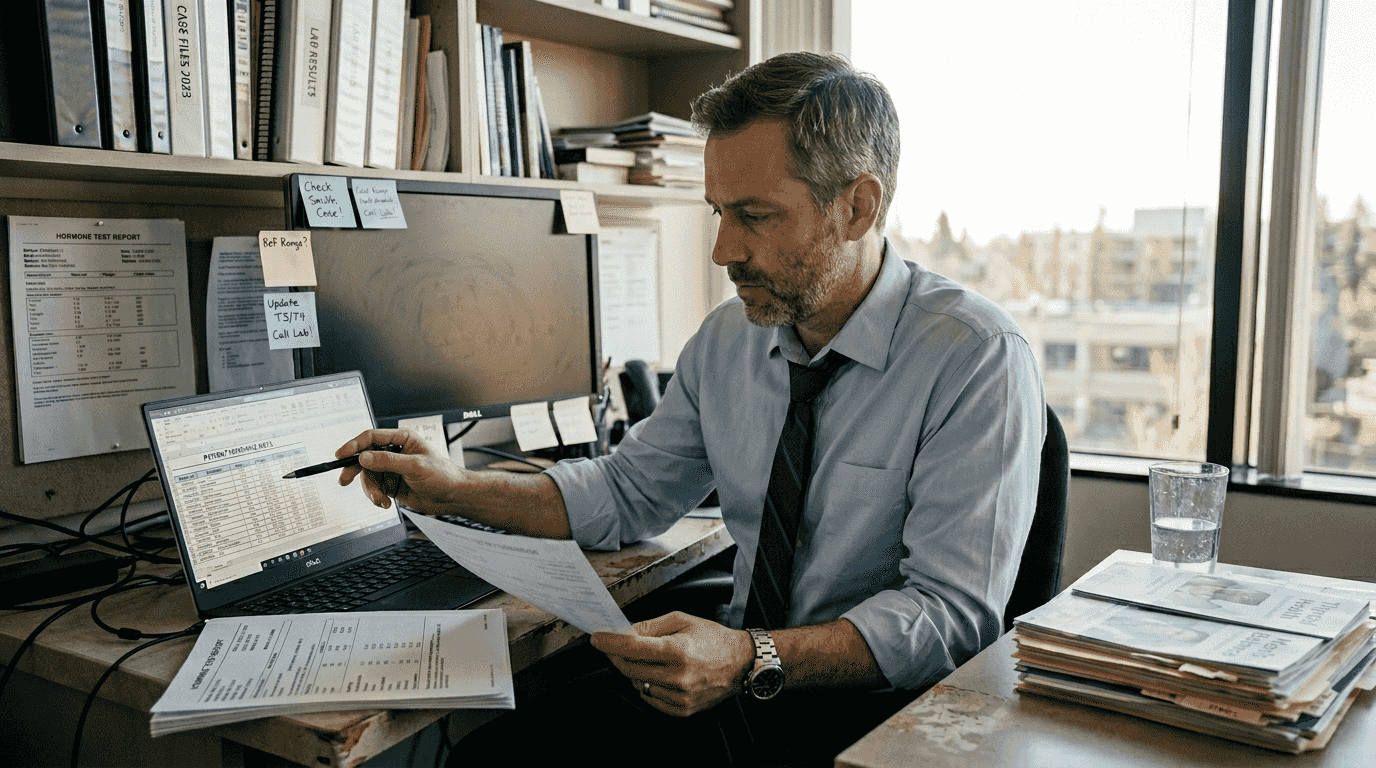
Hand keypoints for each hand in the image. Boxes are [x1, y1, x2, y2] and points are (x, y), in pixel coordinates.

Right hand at [336, 428, 462, 514]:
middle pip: (364, 458)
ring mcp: (391, 469)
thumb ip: (388, 461)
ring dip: (370, 489)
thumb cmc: (443, 475)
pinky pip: (374, 489)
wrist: (452, 498)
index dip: (354, 445)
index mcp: (402, 439)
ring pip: (368, 477)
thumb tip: (364, 457)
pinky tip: (385, 503)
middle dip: (355, 470)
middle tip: (344, 480)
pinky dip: (376, 497)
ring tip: (380, 499)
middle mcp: (395, 452)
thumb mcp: (415, 466)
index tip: (341, 454)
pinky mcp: (391, 485)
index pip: (372, 437)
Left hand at [591, 612, 753, 716]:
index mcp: (678, 650)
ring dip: (634, 671)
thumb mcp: (682, 620)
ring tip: (648, 659)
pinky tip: (658, 674)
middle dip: (616, 656)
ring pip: (639, 685)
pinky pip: (651, 699)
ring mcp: (680, 696)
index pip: (632, 647)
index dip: (610, 642)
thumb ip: (651, 627)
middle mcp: (678, 676)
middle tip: (614, 646)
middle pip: (630, 669)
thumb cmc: (713, 639)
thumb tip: (626, 632)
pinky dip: (647, 686)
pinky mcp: (682, 708)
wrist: (740, 663)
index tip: (598, 638)